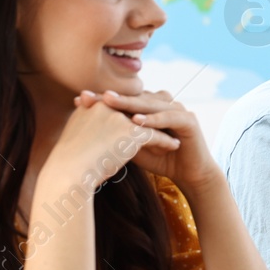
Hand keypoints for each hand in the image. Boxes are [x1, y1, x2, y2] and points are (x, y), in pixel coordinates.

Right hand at [46, 93, 178, 191]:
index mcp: (93, 105)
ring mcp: (120, 117)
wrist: (69, 173)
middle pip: (137, 108)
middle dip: (150, 116)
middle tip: (164, 122)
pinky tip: (175, 145)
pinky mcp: (131, 133)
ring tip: (173, 133)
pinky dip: (166, 140)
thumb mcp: (77, 138)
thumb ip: (88, 128)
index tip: (143, 120)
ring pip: (149, 120)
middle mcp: (107, 106)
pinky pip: (155, 135)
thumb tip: (95, 133)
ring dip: (162, 126)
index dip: (133, 113)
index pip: (120, 104)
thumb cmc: (69, 162)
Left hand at [86, 89, 219, 190]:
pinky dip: (153, 119)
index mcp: (150, 107)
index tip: (78, 101)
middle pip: (134, 98)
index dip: (102, 100)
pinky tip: (138, 120)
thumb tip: (89, 128)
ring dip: (129, 103)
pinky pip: (169, 117)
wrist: (190, 175)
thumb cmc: (161, 160)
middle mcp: (163, 104)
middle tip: (90, 94)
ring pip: (149, 104)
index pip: (124, 100)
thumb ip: (118, 134)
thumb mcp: (133, 146)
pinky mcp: (189, 120)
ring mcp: (177, 109)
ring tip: (110, 100)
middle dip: (111, 97)